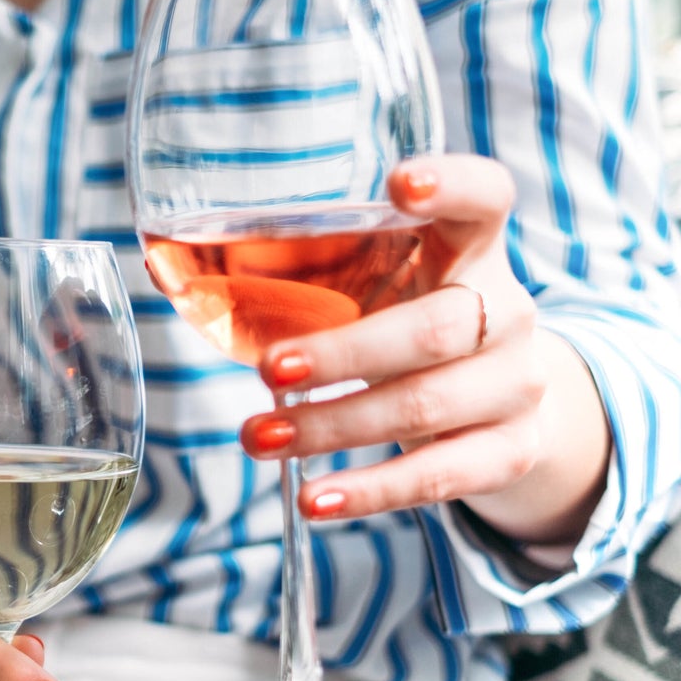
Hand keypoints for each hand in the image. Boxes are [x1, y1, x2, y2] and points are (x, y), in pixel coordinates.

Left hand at [239, 154, 607, 543]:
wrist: (497, 401)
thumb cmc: (404, 321)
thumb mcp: (372, 286)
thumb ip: (297, 272)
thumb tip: (164, 268)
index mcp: (472, 246)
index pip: (483, 197)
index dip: (450, 185)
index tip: (398, 183)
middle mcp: (508, 309)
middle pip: (440, 327)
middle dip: (347, 352)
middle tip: (270, 370)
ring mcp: (517, 384)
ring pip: (428, 406)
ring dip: (335, 427)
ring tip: (260, 438)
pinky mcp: (513, 450)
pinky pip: (441, 475)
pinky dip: (373, 491)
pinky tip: (317, 497)